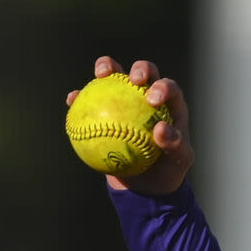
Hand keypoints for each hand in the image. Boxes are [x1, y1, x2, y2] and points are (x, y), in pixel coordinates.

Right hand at [69, 55, 191, 195]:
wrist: (146, 183)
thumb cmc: (168, 170)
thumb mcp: (179, 162)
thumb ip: (174, 145)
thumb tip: (160, 129)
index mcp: (170, 104)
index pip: (168, 87)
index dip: (162, 86)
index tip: (152, 98)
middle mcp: (149, 95)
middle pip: (145, 72)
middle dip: (140, 69)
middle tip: (133, 80)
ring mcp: (126, 99)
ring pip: (116, 77)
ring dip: (107, 68)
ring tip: (100, 75)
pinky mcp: (105, 108)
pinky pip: (90, 101)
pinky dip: (80, 99)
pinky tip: (71, 101)